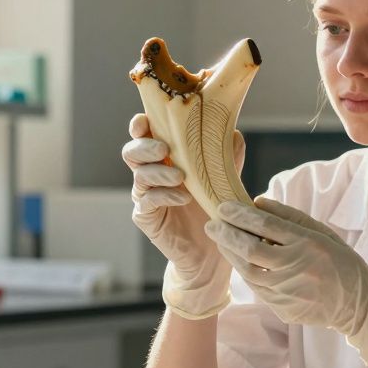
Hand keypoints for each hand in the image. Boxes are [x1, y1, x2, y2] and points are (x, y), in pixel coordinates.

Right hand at [122, 113, 244, 318]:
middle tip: (164, 149)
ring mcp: (144, 195)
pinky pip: (148, 202)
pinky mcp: (146, 216)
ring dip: (158, 173)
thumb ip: (225, 155)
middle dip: (145, 147)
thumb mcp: (222, 176)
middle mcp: (149, 172)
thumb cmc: (213, 206)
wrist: (211, 247)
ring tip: (180, 176)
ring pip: (139, 176)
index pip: (144, 134)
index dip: (141, 125)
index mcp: (163, 157)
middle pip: (132, 152)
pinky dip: (165, 196)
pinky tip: (184, 197)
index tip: (146, 120)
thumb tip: (235, 133)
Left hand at [205, 197, 367, 367]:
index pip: (265, 225)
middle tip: (212, 224)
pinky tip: (242, 262)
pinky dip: (247, 273)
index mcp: (308, 244)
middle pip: (250, 249)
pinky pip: (259, 289)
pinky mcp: (285, 311)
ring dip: (231, 255)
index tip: (223, 207)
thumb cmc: (338, 260)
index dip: (240, 215)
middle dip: (226, 234)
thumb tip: (255, 202)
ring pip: (248, 272)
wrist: (357, 304)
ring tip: (222, 241)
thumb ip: (288, 216)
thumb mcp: (320, 232)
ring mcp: (290, 293)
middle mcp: (297, 268)